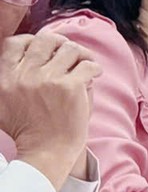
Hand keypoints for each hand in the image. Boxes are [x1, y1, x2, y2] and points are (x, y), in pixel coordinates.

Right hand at [0, 33, 97, 183]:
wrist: (45, 152)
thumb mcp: (2, 103)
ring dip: (80, 55)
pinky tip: (93, 76)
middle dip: (60, 44)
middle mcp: (24, 76)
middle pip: (46, 40)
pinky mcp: (70, 87)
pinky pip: (88, 64)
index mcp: (5, 78)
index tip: (45, 50)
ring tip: (83, 66)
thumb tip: (24, 49)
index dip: (32, 41)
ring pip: (70, 48)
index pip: (15, 43)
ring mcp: (47, 80)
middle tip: (69, 56)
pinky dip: (94, 69)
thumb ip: (9, 78)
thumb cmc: (27, 128)